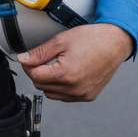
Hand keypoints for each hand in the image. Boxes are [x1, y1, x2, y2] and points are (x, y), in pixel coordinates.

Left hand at [17, 22, 134, 101]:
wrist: (114, 43)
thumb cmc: (91, 39)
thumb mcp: (61, 41)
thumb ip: (39, 52)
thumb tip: (23, 59)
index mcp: (65, 74)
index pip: (35, 76)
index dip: (28, 65)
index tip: (28, 58)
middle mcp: (74, 88)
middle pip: (42, 86)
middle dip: (38, 72)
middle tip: (43, 59)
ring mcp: (82, 94)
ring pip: (52, 94)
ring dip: (49, 82)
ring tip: (57, 65)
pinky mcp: (88, 96)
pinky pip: (66, 96)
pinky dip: (62, 87)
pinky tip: (67, 73)